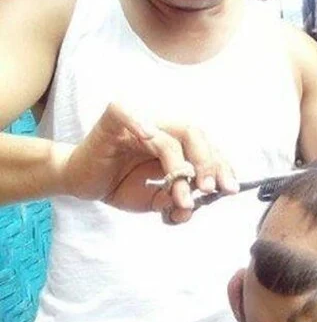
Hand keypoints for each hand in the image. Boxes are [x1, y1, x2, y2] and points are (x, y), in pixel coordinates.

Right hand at [61, 103, 237, 223]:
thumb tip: (191, 208)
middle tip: (210, 189)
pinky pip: (123, 113)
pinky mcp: (111, 124)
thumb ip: (174, 202)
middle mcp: (161, 132)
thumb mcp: (153, 200)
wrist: (82, 182)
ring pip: (167, 137)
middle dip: (208, 163)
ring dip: (179, 166)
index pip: (207, 150)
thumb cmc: (121, 185)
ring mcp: (137, 126)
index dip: (221, 167)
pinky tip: (147, 136)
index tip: (230, 189)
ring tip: (182, 195)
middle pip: (194, 136)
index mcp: (177, 146)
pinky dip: (136, 120)